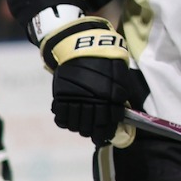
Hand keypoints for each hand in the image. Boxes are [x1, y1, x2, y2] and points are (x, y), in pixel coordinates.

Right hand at [41, 16, 146, 144]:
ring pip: (75, 125)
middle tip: (92, 132)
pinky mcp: (60, 96)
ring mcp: (74, 99)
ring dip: (79, 128)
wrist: (81, 45)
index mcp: (108, 96)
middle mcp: (91, 101)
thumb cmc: (104, 59)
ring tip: (81, 127)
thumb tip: (119, 112)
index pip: (108, 122)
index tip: (104, 134)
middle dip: (92, 132)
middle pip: (90, 127)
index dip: (106, 131)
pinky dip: (64, 122)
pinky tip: (69, 121)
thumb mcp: (119, 74)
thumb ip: (120, 94)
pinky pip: (60, 118)